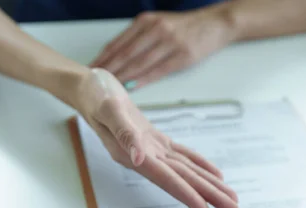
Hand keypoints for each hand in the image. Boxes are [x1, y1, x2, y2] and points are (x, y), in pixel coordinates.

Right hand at [72, 68, 239, 207]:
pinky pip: (181, 155)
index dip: (192, 200)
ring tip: (230, 199)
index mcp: (135, 155)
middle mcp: (145, 158)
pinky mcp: (154, 138)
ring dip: (208, 186)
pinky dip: (199, 165)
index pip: (170, 182)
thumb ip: (125, 134)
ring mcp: (151, 149)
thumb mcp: (108, 109)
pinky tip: (214, 174)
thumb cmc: (96, 96)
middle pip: (184, 181)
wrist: (87, 88)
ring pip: (186, 171)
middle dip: (210, 198)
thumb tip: (139, 159)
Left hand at [90, 8, 234, 88]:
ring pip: (139, 63)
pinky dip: (143, 79)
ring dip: (123, 77)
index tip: (90, 70)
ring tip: (109, 88)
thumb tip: (117, 58)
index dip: (102, 58)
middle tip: (94, 83)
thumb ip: (138, 38)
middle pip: (125, 53)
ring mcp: (169, 42)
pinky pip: (158, 70)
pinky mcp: (182, 56)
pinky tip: (132, 86)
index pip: (118, 42)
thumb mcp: (158, 24)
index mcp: (146, 21)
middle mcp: (155, 29)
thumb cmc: (185, 27)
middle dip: (108, 70)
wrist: (215, 24)